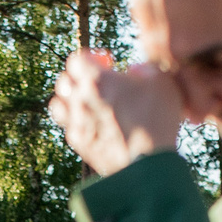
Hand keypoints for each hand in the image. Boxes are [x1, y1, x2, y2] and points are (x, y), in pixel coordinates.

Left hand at [48, 50, 186, 177]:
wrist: (147, 164)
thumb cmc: (156, 119)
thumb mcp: (162, 82)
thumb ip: (145, 68)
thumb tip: (134, 71)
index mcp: (97, 80)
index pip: (76, 59)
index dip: (91, 57)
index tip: (107, 62)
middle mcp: (80, 100)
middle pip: (64, 80)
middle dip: (79, 77)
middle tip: (98, 81)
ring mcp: (76, 124)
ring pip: (58, 104)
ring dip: (71, 99)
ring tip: (90, 101)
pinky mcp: (79, 145)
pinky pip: (69, 126)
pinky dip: (77, 121)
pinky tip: (94, 123)